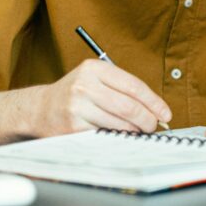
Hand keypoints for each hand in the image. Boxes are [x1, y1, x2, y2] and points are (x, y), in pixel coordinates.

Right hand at [33, 59, 171, 136]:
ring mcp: (77, 107)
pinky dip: (119, 137)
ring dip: (135, 130)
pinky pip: (106, 134)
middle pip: (129, 106)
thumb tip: (155, 108)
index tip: (165, 113)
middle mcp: (84, 85)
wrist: (40, 109)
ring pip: (120, 123)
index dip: (154, 101)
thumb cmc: (75, 94)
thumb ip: (122, 88)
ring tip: (138, 131)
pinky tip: (121, 135)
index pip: (133, 85)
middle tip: (154, 126)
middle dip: (148, 119)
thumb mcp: (94, 79)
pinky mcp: (73, 127)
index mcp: (94, 68)